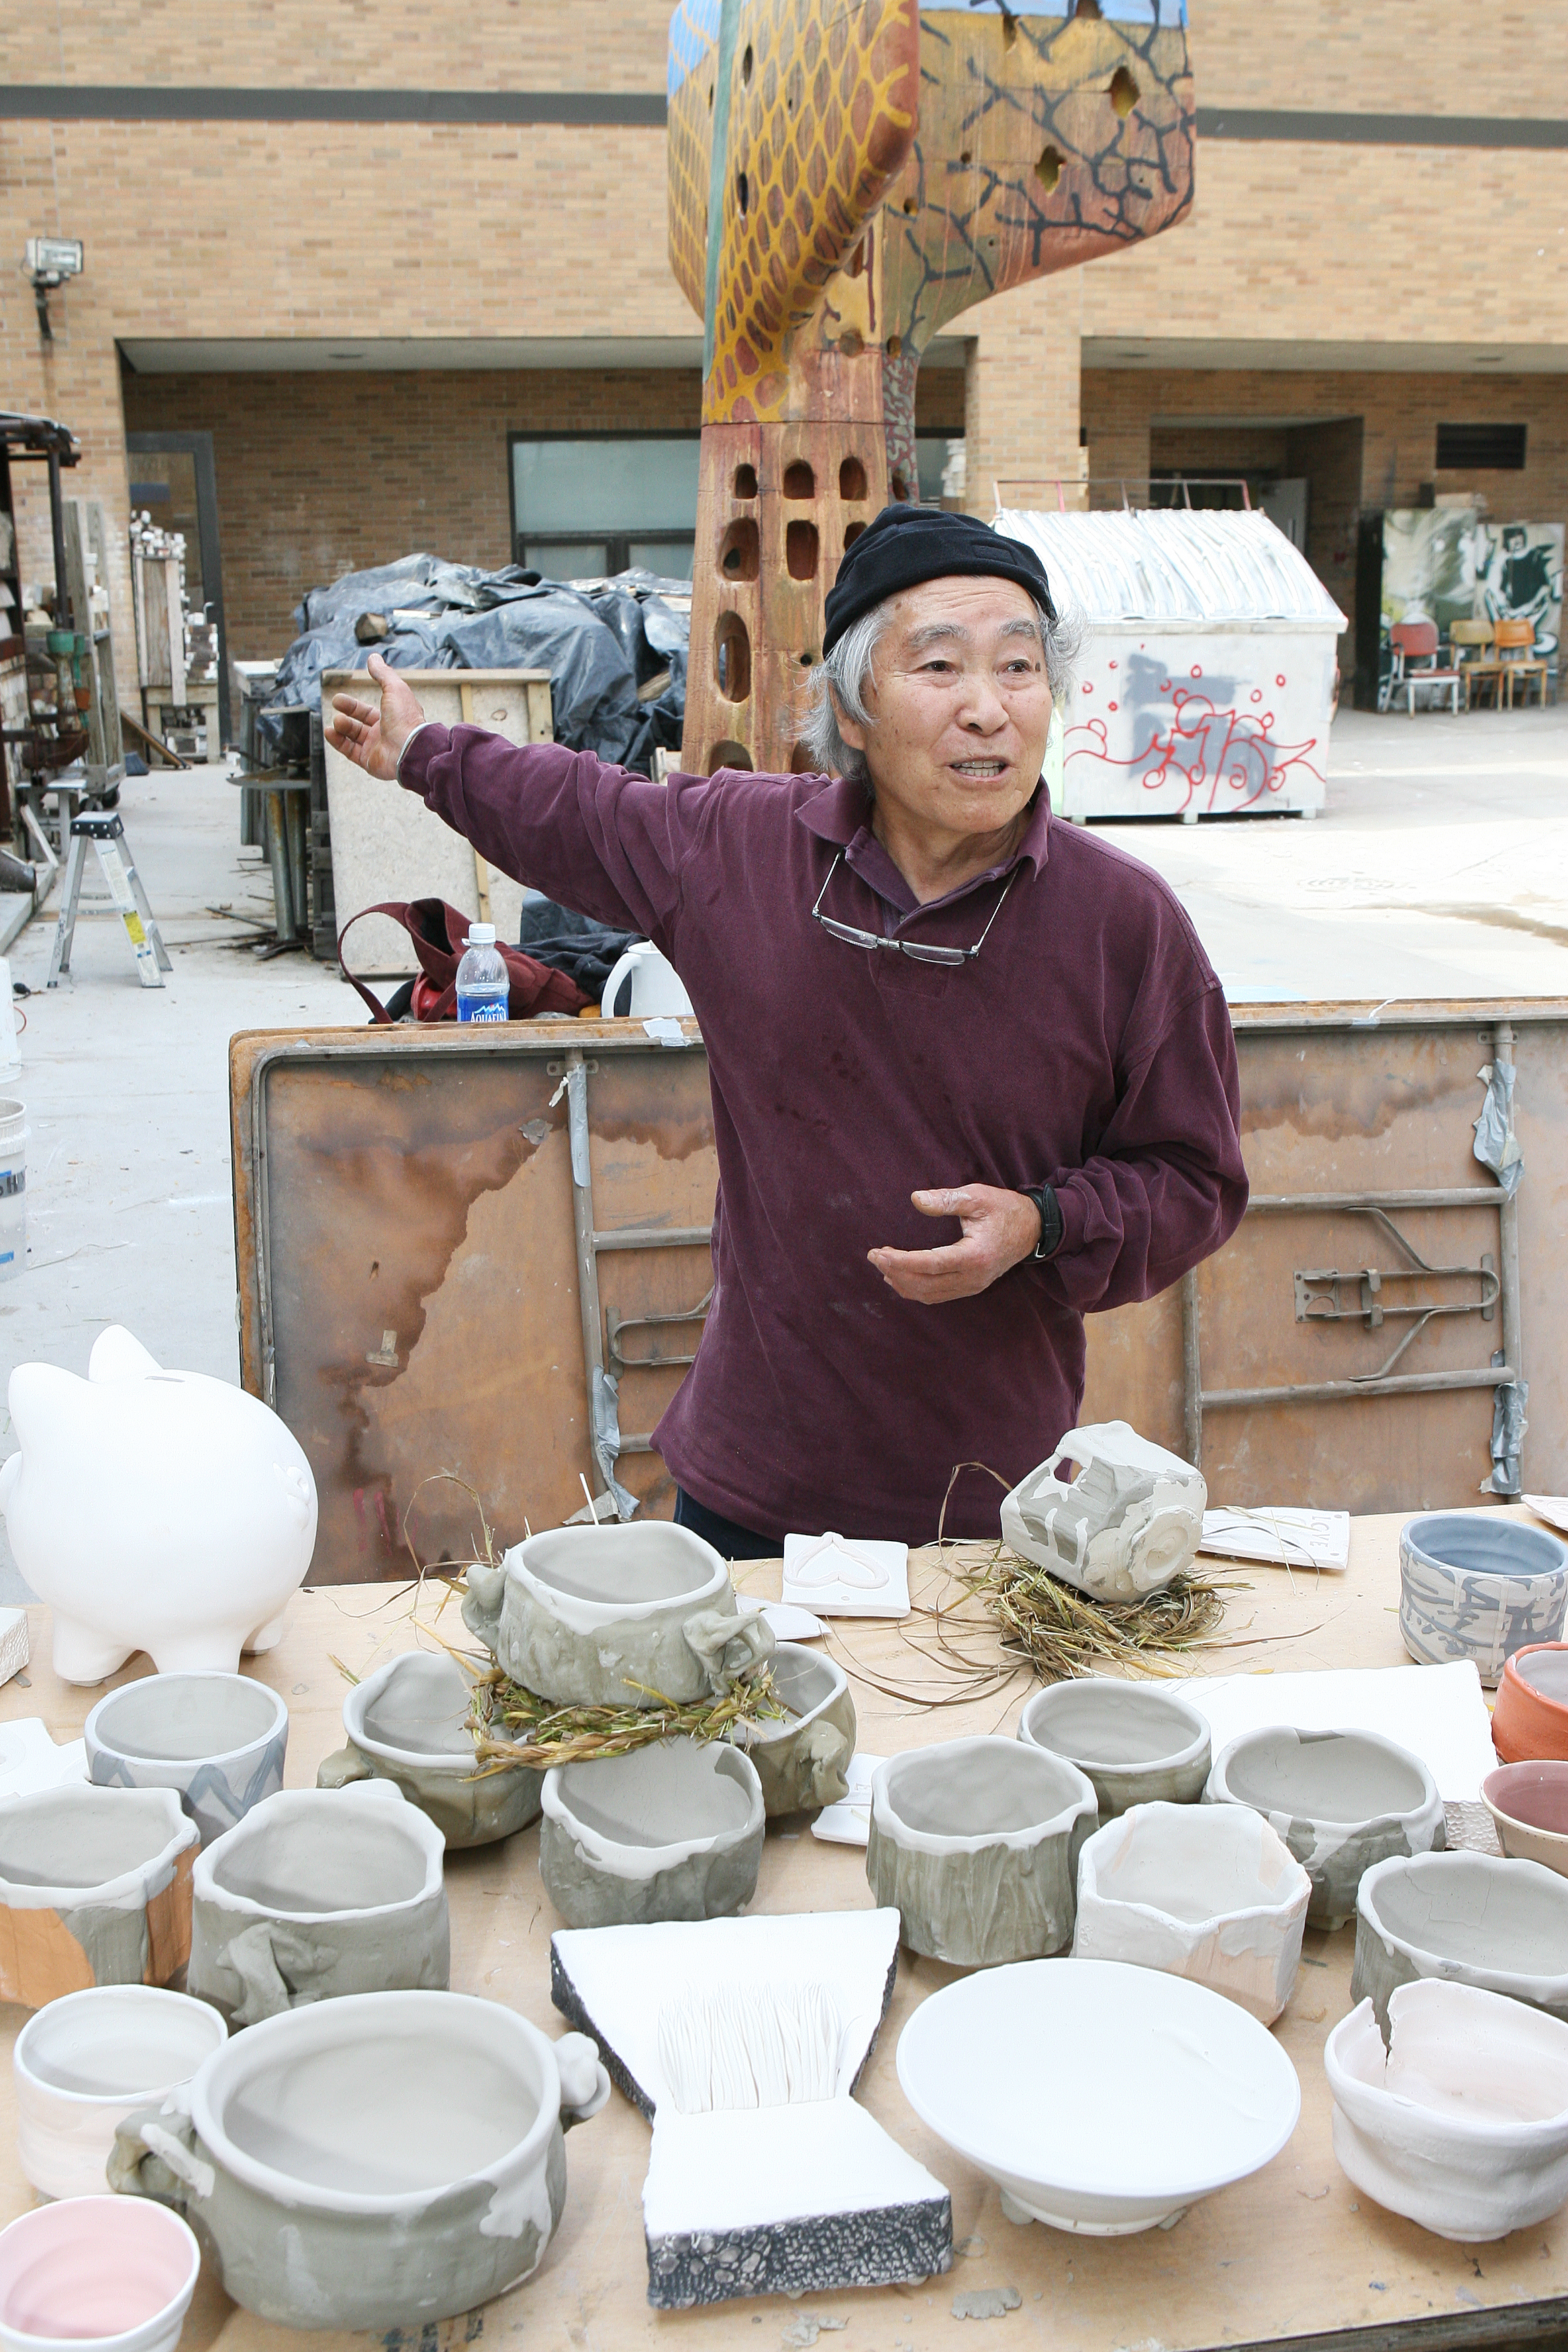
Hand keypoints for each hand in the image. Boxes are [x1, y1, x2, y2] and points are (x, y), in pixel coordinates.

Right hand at [324, 651, 425, 780]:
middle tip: (335, 703)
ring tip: (337, 721)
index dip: (352, 705)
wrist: (410, 749)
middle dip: (346, 713)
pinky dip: (338, 742)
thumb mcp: (394, 688)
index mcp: (390, 718)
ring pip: (352, 737)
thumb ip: (382, 673)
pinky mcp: (369, 761)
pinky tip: (329, 732)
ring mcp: (376, 748)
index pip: (367, 711)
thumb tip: (373, 658)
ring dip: (341, 727)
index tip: (338, 698)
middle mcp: (383, 733)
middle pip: (358, 723)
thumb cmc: (405, 719)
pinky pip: (350, 751)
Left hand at [868, 1185, 1041, 1303]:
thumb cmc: (1004, 1209)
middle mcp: (974, 1277)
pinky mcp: (971, 1287)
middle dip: (894, 1272)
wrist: (1032, 1229)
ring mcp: (973, 1286)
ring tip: (882, 1265)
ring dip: (902, 1283)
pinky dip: (915, 1289)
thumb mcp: (977, 1196)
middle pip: (925, 1284)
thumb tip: (915, 1199)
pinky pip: (937, 1296)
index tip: (877, 1253)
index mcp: (975, 1255)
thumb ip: (946, 1199)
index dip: (900, 1261)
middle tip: (873, 1256)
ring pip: (929, 1294)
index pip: (929, 1264)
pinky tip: (900, 1278)